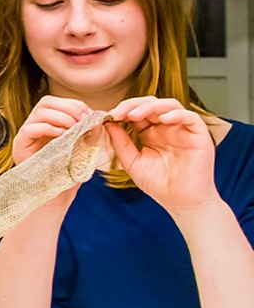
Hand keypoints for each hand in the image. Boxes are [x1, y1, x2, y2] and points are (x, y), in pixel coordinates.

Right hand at [11, 95, 93, 166]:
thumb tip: (97, 120)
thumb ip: (88, 133)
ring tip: (73, 129)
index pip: (58, 102)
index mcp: (48, 122)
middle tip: (83, 120)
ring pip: (39, 112)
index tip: (90, 116)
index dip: (75, 105)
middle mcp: (35, 124)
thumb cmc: (68, 171)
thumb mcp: (83, 148)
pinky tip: (60, 135)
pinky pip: (29, 129)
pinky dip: (46, 128)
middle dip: (69, 108)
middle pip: (47, 101)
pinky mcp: (20, 146)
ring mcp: (26, 134)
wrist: (56, 194)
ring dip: (61, 117)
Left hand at [106, 96, 218, 215]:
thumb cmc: (159, 185)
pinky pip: (190, 117)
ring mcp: (183, 130)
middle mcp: (167, 128)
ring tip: (134, 114)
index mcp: (151, 133)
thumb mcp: (133, 162)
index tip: (109, 116)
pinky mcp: (199, 136)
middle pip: (151, 104)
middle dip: (132, 105)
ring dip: (150, 106)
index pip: (138, 112)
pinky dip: (176, 114)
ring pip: (169, 105)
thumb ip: (121, 143)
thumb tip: (108, 124)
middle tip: (118, 112)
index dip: (124, 110)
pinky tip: (162, 119)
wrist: (182, 203)